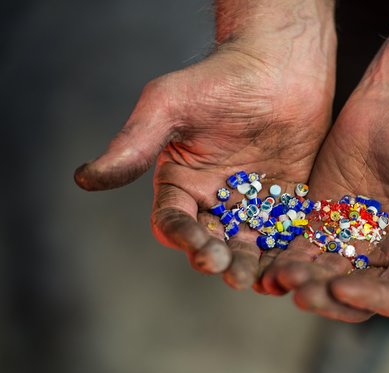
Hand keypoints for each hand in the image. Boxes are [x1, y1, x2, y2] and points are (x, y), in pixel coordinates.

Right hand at [74, 21, 335, 287]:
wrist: (278, 66)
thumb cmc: (219, 80)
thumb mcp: (169, 106)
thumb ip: (134, 144)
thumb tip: (84, 178)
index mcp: (181, 184)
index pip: (174, 221)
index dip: (184, 237)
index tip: (200, 248)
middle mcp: (214, 200)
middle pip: (213, 242)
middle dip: (221, 260)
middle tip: (231, 272)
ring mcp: (253, 204)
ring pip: (250, 245)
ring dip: (253, 265)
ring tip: (262, 280)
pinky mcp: (288, 202)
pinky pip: (286, 233)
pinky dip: (287, 252)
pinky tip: (294, 265)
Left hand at [257, 77, 388, 321]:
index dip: (371, 299)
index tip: (344, 289)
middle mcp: (385, 259)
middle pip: (354, 293)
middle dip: (328, 297)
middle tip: (304, 293)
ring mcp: (351, 242)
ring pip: (323, 274)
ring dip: (303, 282)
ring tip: (282, 278)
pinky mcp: (322, 221)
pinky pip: (301, 247)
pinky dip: (285, 259)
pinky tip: (268, 265)